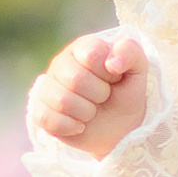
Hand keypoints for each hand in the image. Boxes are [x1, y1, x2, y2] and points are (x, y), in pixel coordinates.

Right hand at [29, 30, 148, 161]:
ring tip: (92, 112)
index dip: (108, 73)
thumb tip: (112, 62)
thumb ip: (130, 53)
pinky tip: (79, 125)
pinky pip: (46, 118)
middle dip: (99, 95)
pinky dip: (69, 127)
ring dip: (85, 113)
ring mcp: (48, 87)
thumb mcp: (137, 71)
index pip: (91, 54)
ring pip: (61, 101)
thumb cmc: (125, 95)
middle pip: (74, 78)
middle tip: (104, 97)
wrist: (119, 129)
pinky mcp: (40, 110)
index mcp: (83, 48)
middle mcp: (61, 63)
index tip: (114, 79)